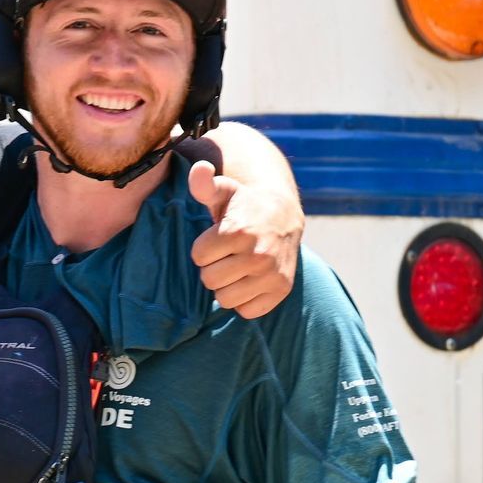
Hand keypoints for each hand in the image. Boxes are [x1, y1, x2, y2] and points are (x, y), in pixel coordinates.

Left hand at [188, 158, 303, 316]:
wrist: (284, 215)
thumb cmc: (244, 205)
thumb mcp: (224, 191)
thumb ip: (204, 184)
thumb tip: (199, 170)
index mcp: (238, 231)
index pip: (199, 257)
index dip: (204, 248)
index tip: (217, 238)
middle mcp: (258, 255)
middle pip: (209, 280)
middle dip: (213, 267)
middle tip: (226, 254)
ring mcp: (272, 274)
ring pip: (226, 299)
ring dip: (226, 285)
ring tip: (236, 267)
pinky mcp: (281, 290)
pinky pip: (247, 311)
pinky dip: (244, 300)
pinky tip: (249, 280)